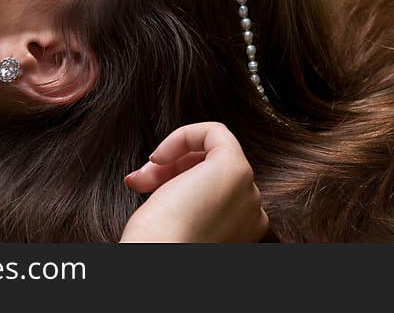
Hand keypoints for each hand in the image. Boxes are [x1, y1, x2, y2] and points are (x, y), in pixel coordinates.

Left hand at [119, 122, 268, 242]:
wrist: (158, 262)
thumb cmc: (158, 247)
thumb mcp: (180, 219)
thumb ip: (189, 197)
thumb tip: (161, 169)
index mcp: (243, 228)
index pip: (213, 189)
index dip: (178, 183)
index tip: (145, 190)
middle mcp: (253, 211)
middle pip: (212, 171)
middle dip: (171, 171)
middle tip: (140, 183)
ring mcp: (248, 189)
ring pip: (211, 153)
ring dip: (172, 160)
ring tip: (142, 179)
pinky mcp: (236, 168)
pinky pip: (215, 131)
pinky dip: (184, 135)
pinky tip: (158, 156)